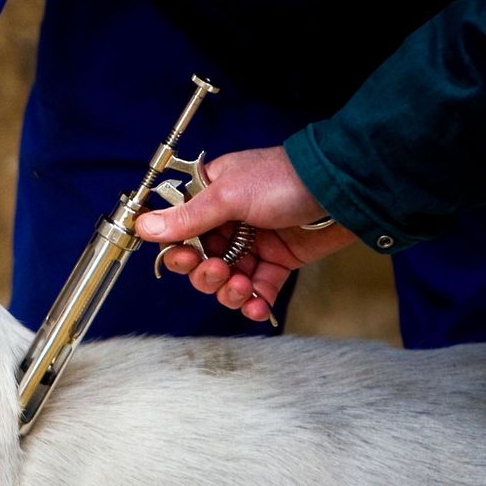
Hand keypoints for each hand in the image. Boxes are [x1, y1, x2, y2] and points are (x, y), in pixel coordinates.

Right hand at [134, 146, 356, 321]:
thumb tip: (144, 227)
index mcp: (210, 195)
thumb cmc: (285, 180)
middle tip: (218, 271)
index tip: (182, 258)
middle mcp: (227, 221)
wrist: (341, 191)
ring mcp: (252, 243)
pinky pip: (257, 289)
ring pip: (225, 279)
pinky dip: (253, 301)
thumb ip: (187, 217)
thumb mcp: (229, 196)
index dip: (176, 248)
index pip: (179, 227)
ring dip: (228, 290)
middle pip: (199, 259)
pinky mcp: (277, 261)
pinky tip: (256, 305)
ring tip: (242, 286)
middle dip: (204, 273)